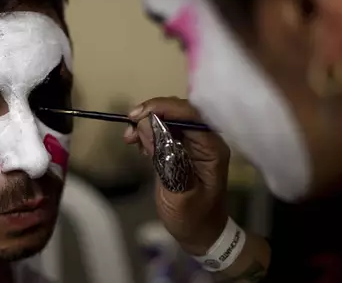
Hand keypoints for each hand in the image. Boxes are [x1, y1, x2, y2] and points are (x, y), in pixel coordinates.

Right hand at [124, 97, 231, 254]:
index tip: (137, 115)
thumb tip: (145, 125)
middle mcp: (205, 140)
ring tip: (129, 137)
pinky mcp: (182, 147)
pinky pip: (164, 129)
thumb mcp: (178, 193)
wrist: (202, 234)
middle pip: (179, 111)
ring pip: (170, 118)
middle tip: (129, 127)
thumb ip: (164, 159)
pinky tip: (137, 144)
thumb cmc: (194, 218)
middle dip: (152, 113)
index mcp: (212, 148)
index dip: (163, 108)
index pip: (190, 115)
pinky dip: (148, 131)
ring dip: (147, 122)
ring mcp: (194, 143)